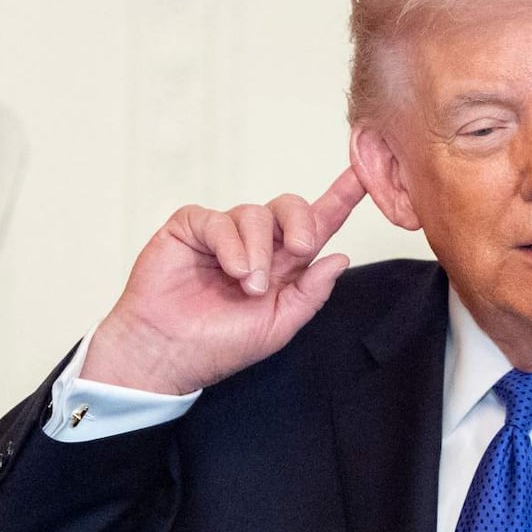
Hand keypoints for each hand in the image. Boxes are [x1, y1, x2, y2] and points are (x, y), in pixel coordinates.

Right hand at [81, 167, 366, 393]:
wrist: (168, 354)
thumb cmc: (219, 344)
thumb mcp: (278, 325)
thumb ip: (311, 292)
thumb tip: (340, 257)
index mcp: (282, 264)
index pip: (316, 225)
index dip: (340, 199)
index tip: (363, 177)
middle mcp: (256, 243)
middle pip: (290, 206)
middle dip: (301, 221)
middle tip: (299, 248)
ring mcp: (223, 233)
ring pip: (254, 213)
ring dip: (258, 251)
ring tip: (248, 285)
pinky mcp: (190, 228)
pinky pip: (218, 219)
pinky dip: (230, 245)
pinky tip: (231, 271)